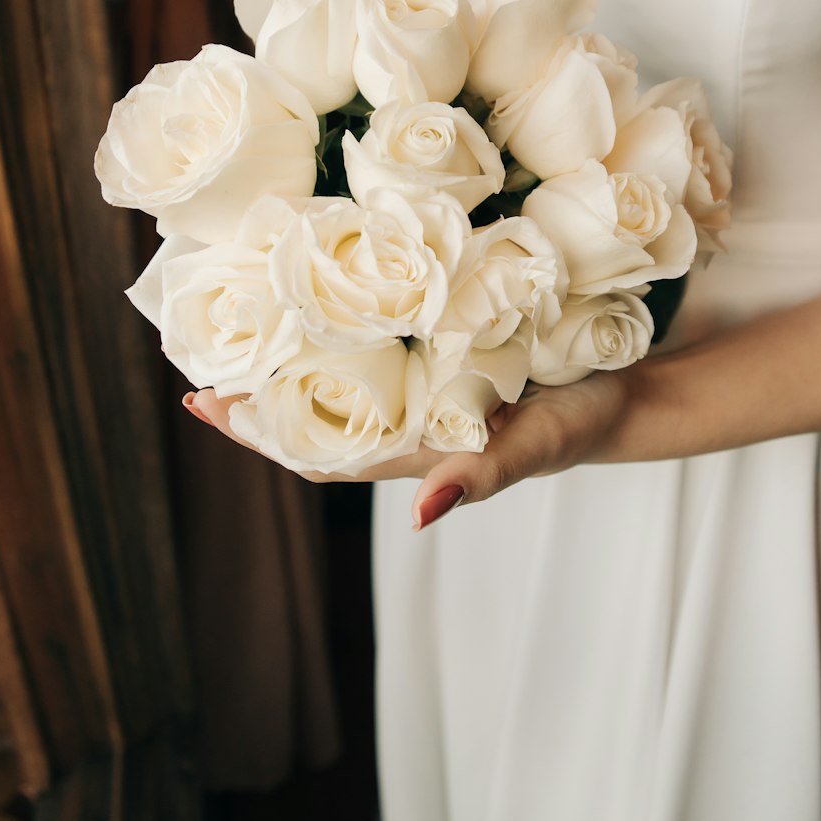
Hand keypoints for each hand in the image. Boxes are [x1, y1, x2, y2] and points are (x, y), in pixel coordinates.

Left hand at [184, 367, 630, 525]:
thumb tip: (425, 516)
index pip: (315, 448)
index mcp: (416, 446)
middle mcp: (407, 421)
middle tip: (196, 354)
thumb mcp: (540, 443)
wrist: (624, 398)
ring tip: (240, 324)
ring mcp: (422, 391)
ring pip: (335, 383)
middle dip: (252, 395)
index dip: (257, 432)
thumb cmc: (582, 423)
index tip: (202, 402)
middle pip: (309, 417)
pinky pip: (375, 352)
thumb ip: (486, 476)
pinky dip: (337, 334)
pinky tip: (320, 304)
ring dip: (286, 361)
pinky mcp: (444, 357)